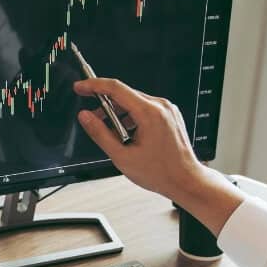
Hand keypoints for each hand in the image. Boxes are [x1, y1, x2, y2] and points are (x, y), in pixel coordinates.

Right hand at [73, 78, 244, 235]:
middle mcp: (161, 106)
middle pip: (124, 95)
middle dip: (105, 106)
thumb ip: (100, 134)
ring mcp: (167, 110)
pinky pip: (145, 108)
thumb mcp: (122, 156)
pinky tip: (127, 135)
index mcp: (149, 113)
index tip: (81, 87)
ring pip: (134, 102)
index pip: (115, 88)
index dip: (93, 86)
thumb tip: (85, 118)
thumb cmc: (161, 172)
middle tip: (93, 120)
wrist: (185, 180)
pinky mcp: (169, 115)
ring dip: (118, 114)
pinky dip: (131, 117)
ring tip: (113, 136)